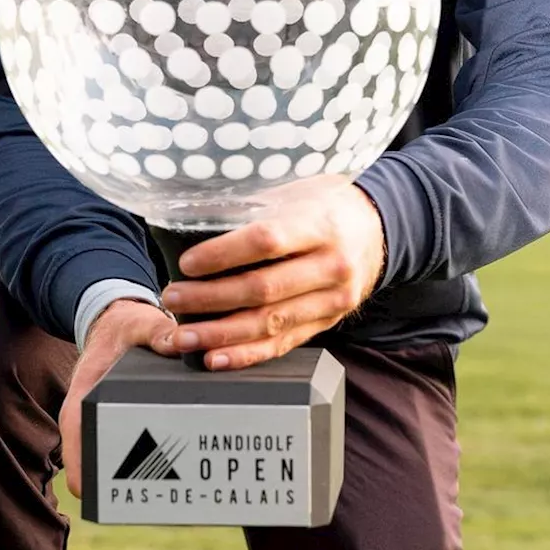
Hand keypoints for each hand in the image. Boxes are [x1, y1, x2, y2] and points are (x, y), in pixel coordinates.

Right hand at [59, 299, 176, 497]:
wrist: (115, 325)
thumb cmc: (124, 328)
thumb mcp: (140, 324)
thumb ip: (158, 332)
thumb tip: (179, 345)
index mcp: (83, 399)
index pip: (75, 439)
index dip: (83, 470)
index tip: (96, 493)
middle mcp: (86, 420)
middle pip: (92, 464)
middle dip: (116, 484)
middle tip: (150, 495)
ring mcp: (100, 427)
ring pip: (109, 466)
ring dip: (129, 481)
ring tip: (167, 490)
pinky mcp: (116, 429)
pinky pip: (123, 456)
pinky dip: (141, 469)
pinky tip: (174, 474)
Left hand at [158, 176, 385, 371]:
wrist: (376, 230)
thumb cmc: (325, 205)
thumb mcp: (296, 192)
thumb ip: (256, 207)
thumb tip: (192, 215)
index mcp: (320, 225)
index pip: (266, 242)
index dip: (223, 255)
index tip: (188, 263)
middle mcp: (331, 266)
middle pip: (263, 289)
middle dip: (211, 298)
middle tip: (174, 299)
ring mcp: (332, 301)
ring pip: (271, 324)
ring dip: (222, 334)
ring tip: (184, 336)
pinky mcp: (327, 324)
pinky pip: (283, 345)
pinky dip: (247, 354)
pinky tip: (216, 357)